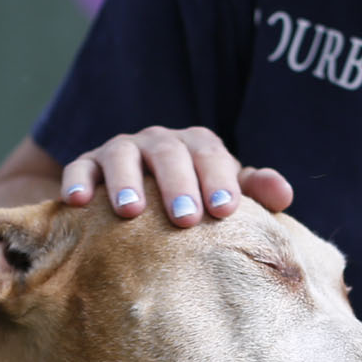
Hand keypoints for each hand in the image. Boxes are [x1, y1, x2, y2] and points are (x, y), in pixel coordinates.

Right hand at [59, 125, 293, 225]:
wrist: (139, 197)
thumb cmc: (193, 198)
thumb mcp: (223, 192)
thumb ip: (253, 190)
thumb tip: (285, 195)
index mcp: (196, 146)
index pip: (210, 154)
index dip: (218, 178)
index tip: (225, 210)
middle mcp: (159, 142)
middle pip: (168, 153)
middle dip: (177, 184)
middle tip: (185, 219)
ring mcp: (121, 150)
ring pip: (121, 155)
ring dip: (125, 181)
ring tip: (130, 211)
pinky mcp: (87, 164)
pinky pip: (80, 167)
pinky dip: (77, 181)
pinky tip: (76, 201)